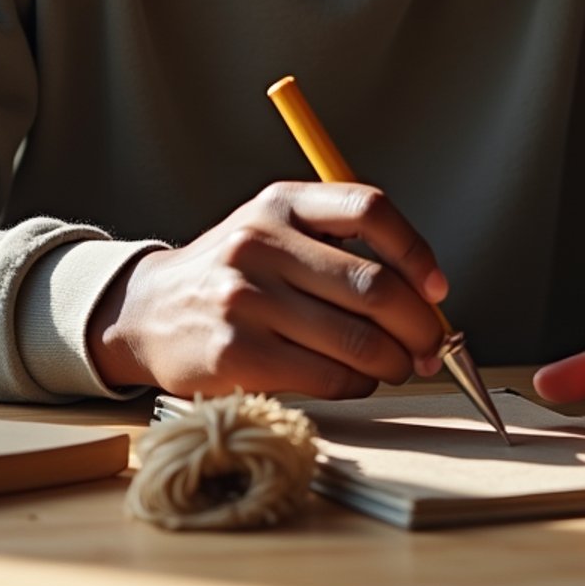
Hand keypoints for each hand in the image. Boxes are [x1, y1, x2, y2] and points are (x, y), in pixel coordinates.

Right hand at [88, 181, 447, 398]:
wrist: (148, 311)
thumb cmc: (232, 274)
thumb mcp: (275, 231)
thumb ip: (339, 248)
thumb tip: (425, 296)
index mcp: (281, 201)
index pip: (369, 209)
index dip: (416, 251)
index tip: (436, 287)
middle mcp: (261, 241)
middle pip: (373, 284)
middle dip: (418, 324)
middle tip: (431, 344)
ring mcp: (246, 298)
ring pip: (357, 338)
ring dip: (394, 361)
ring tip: (397, 365)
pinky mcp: (238, 353)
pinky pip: (327, 375)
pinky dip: (357, 384)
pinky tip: (356, 380)